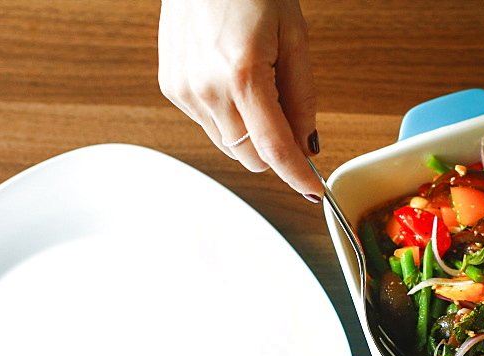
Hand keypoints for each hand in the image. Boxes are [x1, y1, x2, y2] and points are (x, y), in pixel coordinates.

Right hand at [158, 0, 322, 199]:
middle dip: (274, 151)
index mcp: (243, 75)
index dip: (297, 176)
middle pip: (250, 157)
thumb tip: (306, 145)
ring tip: (256, 85)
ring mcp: (184, 90)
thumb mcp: (294, 38)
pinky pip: (209, 125)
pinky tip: (231, 80)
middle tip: (287, 115)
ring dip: (250, 133)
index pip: (274, 149)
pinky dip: (228, 116)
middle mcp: (207, 88)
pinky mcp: (171, 88)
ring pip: (229, 146)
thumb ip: (302, 98)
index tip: (312, 191)